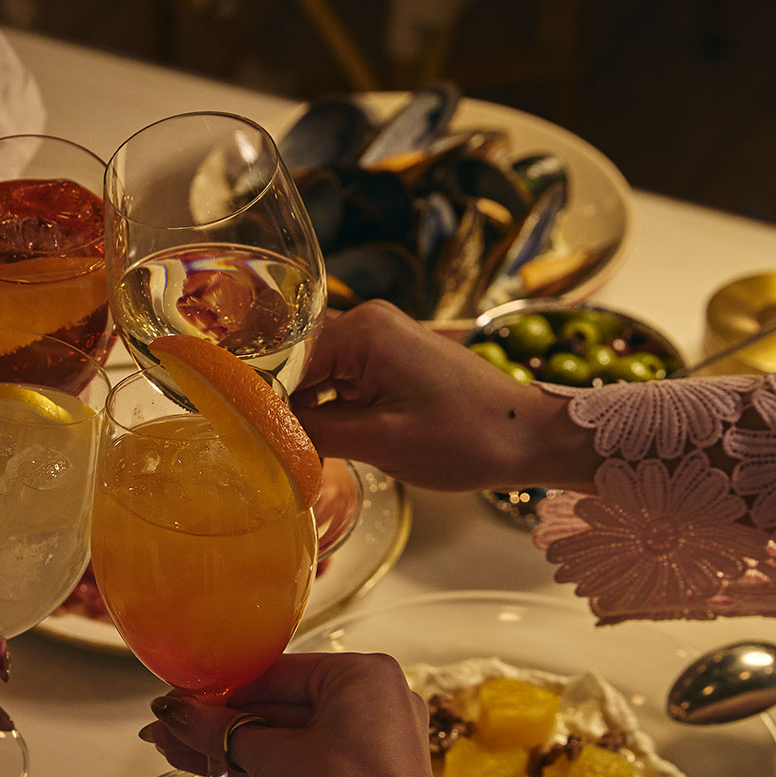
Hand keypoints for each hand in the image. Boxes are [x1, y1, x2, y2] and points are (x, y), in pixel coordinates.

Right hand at [139, 652, 436, 776]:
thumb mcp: (272, 757)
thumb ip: (219, 732)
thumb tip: (173, 713)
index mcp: (360, 676)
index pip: (273, 672)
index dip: (218, 690)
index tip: (179, 699)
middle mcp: (369, 704)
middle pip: (276, 707)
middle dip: (219, 724)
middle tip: (170, 728)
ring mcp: (365, 747)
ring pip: (284, 740)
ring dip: (232, 749)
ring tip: (176, 750)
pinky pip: (300, 766)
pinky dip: (260, 769)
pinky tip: (211, 770)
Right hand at [290, 301, 596, 491]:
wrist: (530, 439)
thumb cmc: (467, 437)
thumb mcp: (381, 442)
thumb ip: (314, 434)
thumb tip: (261, 436)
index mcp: (362, 330)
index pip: (283, 361)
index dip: (262, 402)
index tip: (245, 439)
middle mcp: (367, 323)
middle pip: (296, 366)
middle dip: (282, 408)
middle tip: (266, 453)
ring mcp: (381, 340)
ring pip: (316, 377)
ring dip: (306, 414)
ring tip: (292, 453)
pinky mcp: (393, 361)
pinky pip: (342, 383)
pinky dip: (331, 412)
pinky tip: (322, 444)